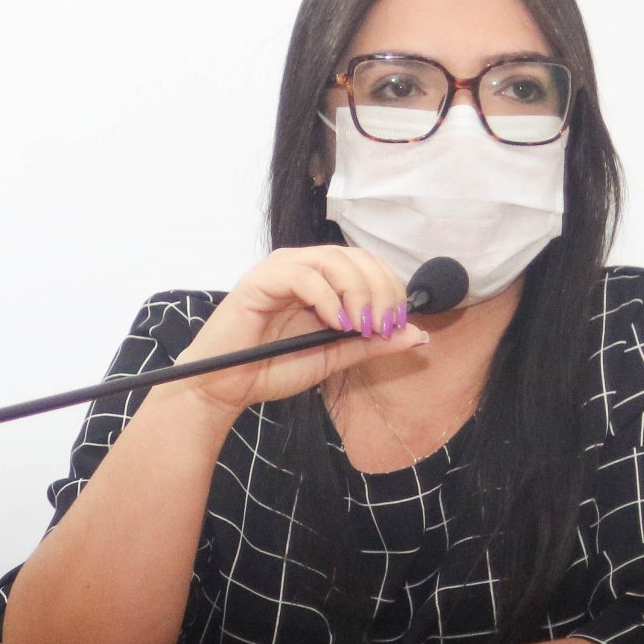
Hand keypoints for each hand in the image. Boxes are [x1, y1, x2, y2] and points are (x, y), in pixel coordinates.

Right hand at [173, 246, 428, 416]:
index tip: (397, 324)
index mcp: (320, 280)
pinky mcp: (260, 280)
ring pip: (333, 260)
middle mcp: (301, 267)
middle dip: (380, 289)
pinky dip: (327, 298)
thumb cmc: (272, 368)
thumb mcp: (333, 356)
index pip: (366, 265)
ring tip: (361, 325)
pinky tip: (336, 323)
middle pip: (355, 257)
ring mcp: (280, 270)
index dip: (390, 289)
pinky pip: (302, 276)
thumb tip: (417, 335)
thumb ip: (371, 343)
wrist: (226, 386)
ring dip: (358, 291)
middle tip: (383, 325)